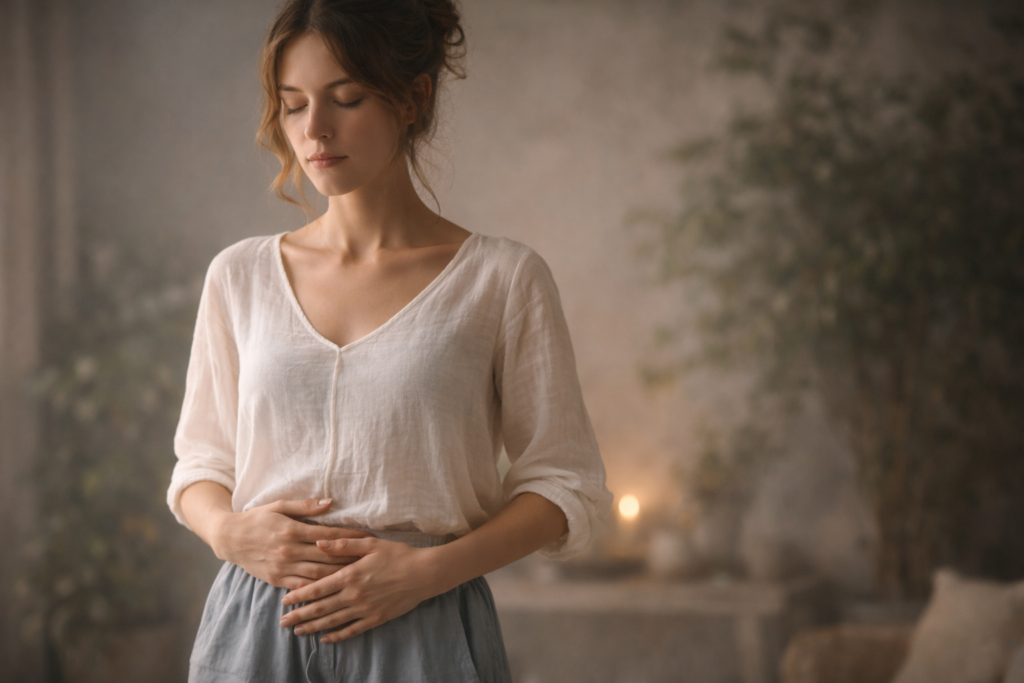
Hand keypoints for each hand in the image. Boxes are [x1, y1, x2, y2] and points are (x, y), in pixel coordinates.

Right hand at [212, 497, 372, 589]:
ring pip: (317, 574)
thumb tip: (330, 502)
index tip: (369, 536)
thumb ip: (305, 505)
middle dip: (350, 559)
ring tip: (359, 575)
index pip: (327, 534)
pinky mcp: (276, 579)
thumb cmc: (258, 518)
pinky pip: (302, 587)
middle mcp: (288, 550)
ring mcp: (282, 567)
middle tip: (371, 559)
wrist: (230, 538)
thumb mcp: (279, 505)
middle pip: (326, 557)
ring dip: (339, 576)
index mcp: (291, 530)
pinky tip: (335, 590)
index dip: (349, 536)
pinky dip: (319, 589)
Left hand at [278, 536, 441, 642]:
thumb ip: (343, 543)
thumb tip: (319, 541)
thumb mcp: (371, 543)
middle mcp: (354, 595)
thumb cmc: (398, 554)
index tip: (284, 601)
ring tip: (298, 631)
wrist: (424, 573)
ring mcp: (365, 609)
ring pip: (333, 621)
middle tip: (283, 622)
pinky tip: (326, 639)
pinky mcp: (376, 618)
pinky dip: (338, 636)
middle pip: (321, 608)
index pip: (318, 588)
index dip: (299, 595)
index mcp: (350, 575)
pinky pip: (352, 630)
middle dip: (300, 615)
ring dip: (314, 627)